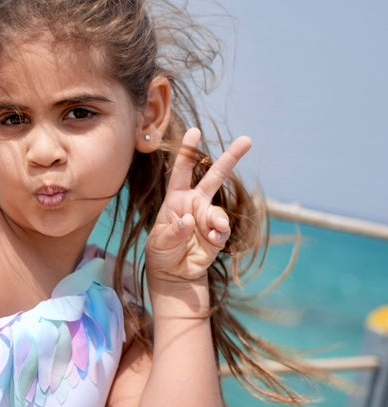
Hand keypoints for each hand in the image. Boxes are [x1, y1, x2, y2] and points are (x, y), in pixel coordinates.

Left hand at [146, 128, 250, 285]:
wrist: (175, 274)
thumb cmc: (162, 253)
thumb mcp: (160, 242)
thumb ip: (174, 231)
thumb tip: (188, 220)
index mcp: (176, 198)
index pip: (182, 171)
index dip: (188, 151)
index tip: (195, 132)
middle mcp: (195, 203)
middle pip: (214, 176)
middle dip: (230, 158)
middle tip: (247, 139)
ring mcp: (208, 218)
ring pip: (219, 211)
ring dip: (217, 219)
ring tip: (212, 230)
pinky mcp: (218, 234)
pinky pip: (223, 229)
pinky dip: (219, 233)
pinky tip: (212, 239)